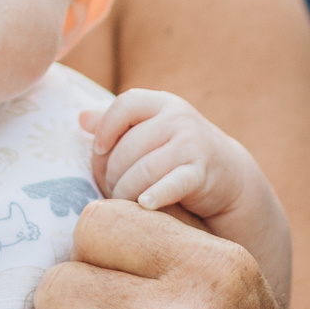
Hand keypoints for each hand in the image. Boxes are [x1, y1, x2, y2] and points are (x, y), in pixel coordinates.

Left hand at [82, 89, 260, 217]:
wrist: (228, 174)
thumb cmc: (178, 152)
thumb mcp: (152, 131)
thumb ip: (118, 124)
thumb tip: (81, 118)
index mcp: (162, 103)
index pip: (126, 104)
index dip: (106, 127)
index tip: (99, 150)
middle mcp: (179, 119)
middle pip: (129, 146)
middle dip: (112, 173)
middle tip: (109, 190)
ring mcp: (192, 144)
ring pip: (143, 170)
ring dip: (125, 192)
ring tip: (122, 203)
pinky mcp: (201, 173)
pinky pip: (171, 184)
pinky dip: (155, 195)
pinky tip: (144, 205)